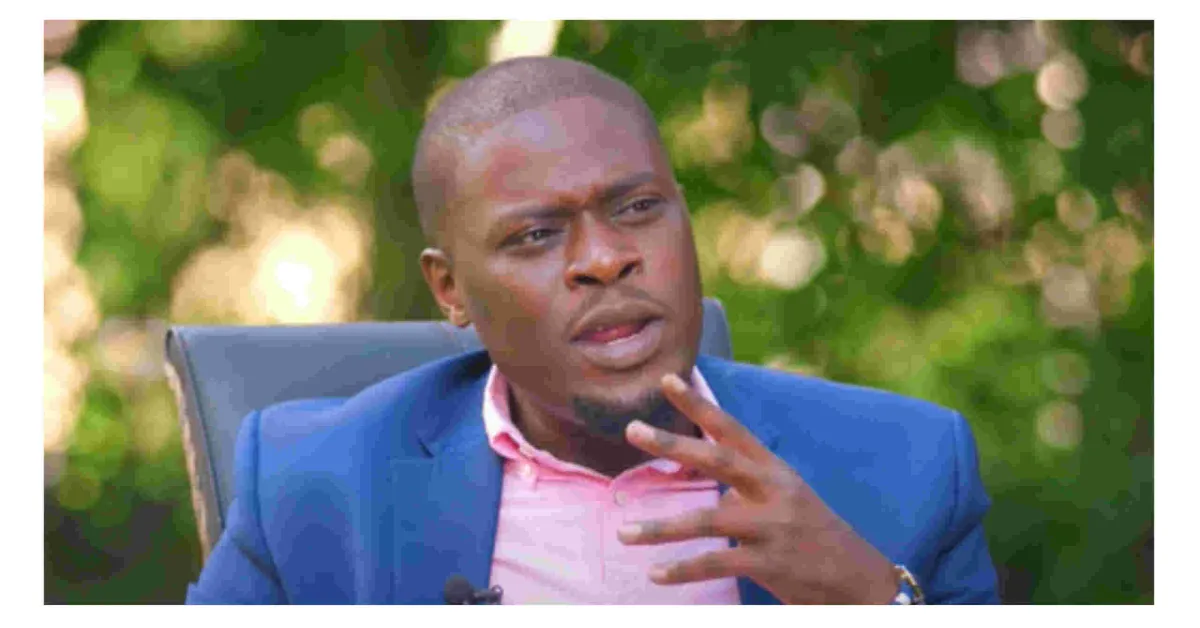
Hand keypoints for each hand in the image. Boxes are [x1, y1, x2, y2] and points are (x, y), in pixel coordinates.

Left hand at [617, 373, 899, 603]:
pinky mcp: (771, 563)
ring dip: (661, 528)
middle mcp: (774, 491)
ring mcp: (773, 527)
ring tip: (623, 533)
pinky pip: (718, 564)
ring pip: (709, 521)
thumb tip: (704, 473)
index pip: (731, 429)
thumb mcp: (786, 497)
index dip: (699, 403)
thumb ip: (746, 483)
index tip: (666, 378)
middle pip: (718, 460)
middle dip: (673, 443)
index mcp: (774, 470)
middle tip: (632, 429)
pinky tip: (655, 574)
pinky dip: (684, 569)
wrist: (860, 579)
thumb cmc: (813, 534)